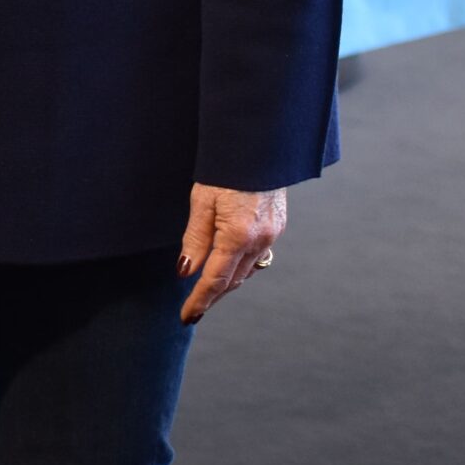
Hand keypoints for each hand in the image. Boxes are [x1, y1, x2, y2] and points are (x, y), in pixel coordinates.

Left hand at [178, 183, 287, 322]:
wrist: (260, 147)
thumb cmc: (225, 171)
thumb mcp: (202, 202)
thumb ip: (195, 239)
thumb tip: (186, 271)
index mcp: (238, 235)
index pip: (216, 280)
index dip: (200, 300)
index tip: (187, 317)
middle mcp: (260, 240)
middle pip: (233, 280)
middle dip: (212, 296)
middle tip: (193, 308)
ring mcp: (272, 235)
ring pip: (247, 270)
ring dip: (227, 282)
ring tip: (207, 292)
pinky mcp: (277, 226)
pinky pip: (257, 256)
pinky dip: (240, 265)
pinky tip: (229, 265)